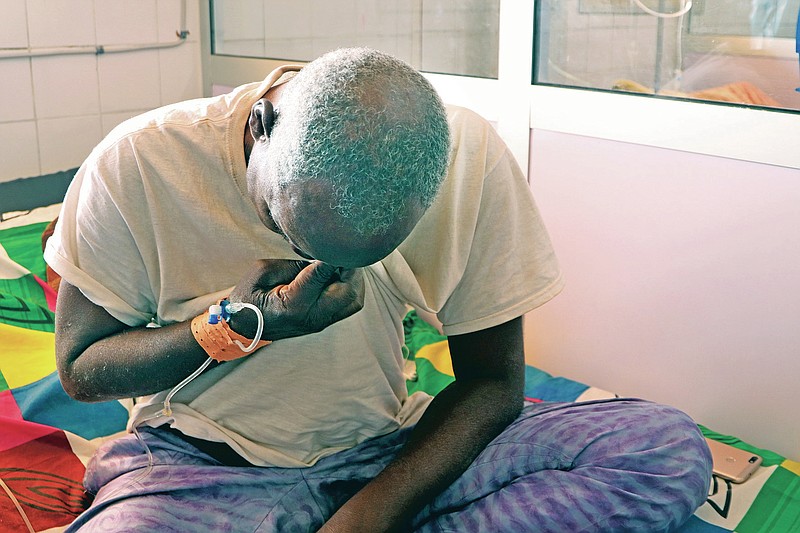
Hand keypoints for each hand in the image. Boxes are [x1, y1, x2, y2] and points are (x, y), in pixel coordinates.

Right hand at [228, 259, 363, 340]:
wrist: (244, 325)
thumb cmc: (250, 294)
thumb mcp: (264, 271)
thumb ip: (295, 264)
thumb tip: (323, 256)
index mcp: (293, 304)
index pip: (322, 275)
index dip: (333, 255)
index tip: (338, 238)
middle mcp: (311, 317)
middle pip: (348, 292)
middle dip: (352, 267)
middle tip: (346, 247)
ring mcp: (320, 322)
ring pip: (354, 300)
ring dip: (355, 277)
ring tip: (345, 259)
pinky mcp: (325, 321)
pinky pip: (350, 304)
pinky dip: (352, 286)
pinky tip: (342, 271)